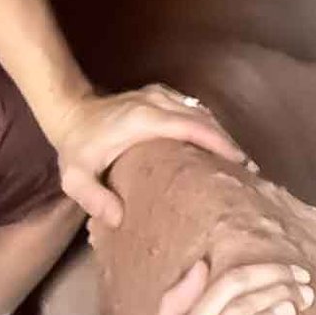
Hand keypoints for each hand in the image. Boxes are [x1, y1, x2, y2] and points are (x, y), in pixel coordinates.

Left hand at [49, 84, 248, 226]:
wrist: (68, 111)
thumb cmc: (76, 147)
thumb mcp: (75, 178)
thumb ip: (93, 198)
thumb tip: (119, 219)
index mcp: (144, 120)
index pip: (191, 127)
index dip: (218, 143)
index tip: (239, 162)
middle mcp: (157, 102)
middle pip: (203, 118)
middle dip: (227, 141)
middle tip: (247, 169)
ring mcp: (159, 95)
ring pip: (200, 111)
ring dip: (219, 133)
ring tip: (236, 161)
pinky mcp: (159, 95)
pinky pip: (192, 108)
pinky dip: (207, 124)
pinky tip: (215, 144)